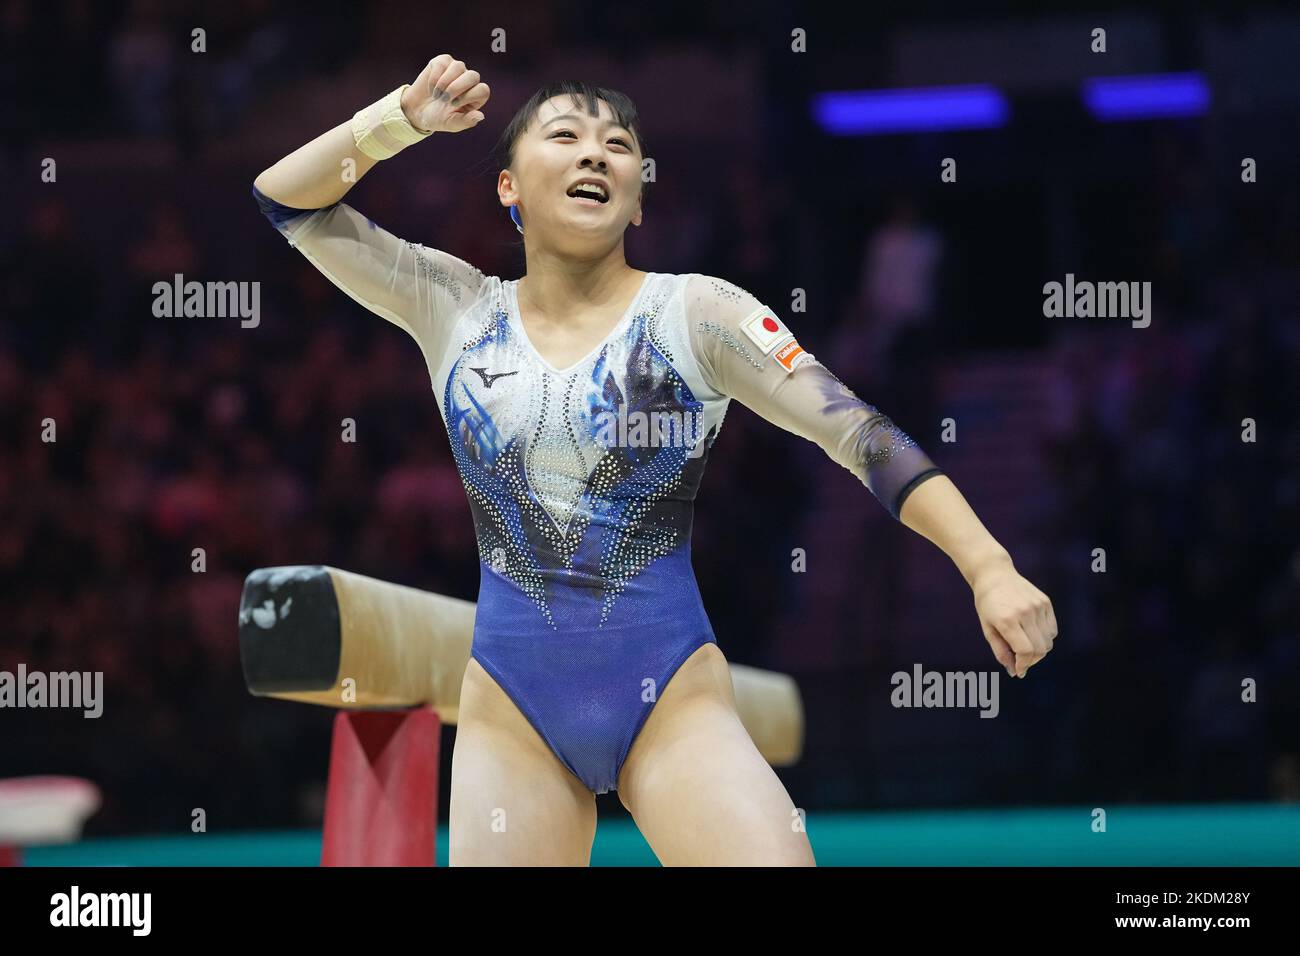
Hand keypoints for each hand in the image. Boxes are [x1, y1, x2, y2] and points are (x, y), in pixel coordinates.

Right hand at [400, 55, 490, 133]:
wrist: (418, 110)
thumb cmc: (439, 118)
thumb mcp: (452, 123)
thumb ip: (467, 121)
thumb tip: (481, 116)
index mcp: (476, 96)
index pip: (483, 90)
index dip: (468, 96)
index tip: (453, 105)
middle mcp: (470, 81)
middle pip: (474, 76)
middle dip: (456, 88)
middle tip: (444, 100)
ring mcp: (457, 69)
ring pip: (458, 66)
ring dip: (444, 83)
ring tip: (436, 95)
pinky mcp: (443, 61)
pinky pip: (442, 64)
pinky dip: (434, 78)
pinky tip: (431, 88)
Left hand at [971, 561, 1057, 677]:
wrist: (995, 574)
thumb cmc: (987, 604)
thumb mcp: (987, 629)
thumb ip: (1000, 651)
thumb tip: (1014, 672)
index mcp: (1007, 620)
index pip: (1025, 651)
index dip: (1024, 664)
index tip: (1019, 670)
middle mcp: (1025, 612)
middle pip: (1040, 649)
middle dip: (1031, 661)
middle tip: (1022, 662)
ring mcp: (1037, 606)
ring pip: (1048, 641)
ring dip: (1039, 650)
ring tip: (1026, 647)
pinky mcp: (1046, 602)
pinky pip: (1052, 629)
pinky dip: (1045, 638)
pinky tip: (1032, 634)